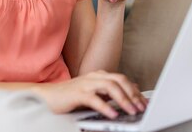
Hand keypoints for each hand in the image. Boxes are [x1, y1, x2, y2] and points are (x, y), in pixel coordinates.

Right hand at [32, 70, 147, 117]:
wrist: (46, 96)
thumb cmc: (70, 97)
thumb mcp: (94, 94)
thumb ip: (109, 92)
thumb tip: (130, 92)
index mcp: (99, 75)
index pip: (122, 80)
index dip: (135, 91)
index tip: (145, 103)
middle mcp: (94, 76)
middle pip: (119, 80)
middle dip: (133, 94)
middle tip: (142, 107)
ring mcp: (85, 84)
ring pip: (110, 87)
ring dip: (123, 99)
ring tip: (131, 111)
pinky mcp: (77, 94)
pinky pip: (94, 99)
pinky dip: (105, 107)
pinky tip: (113, 114)